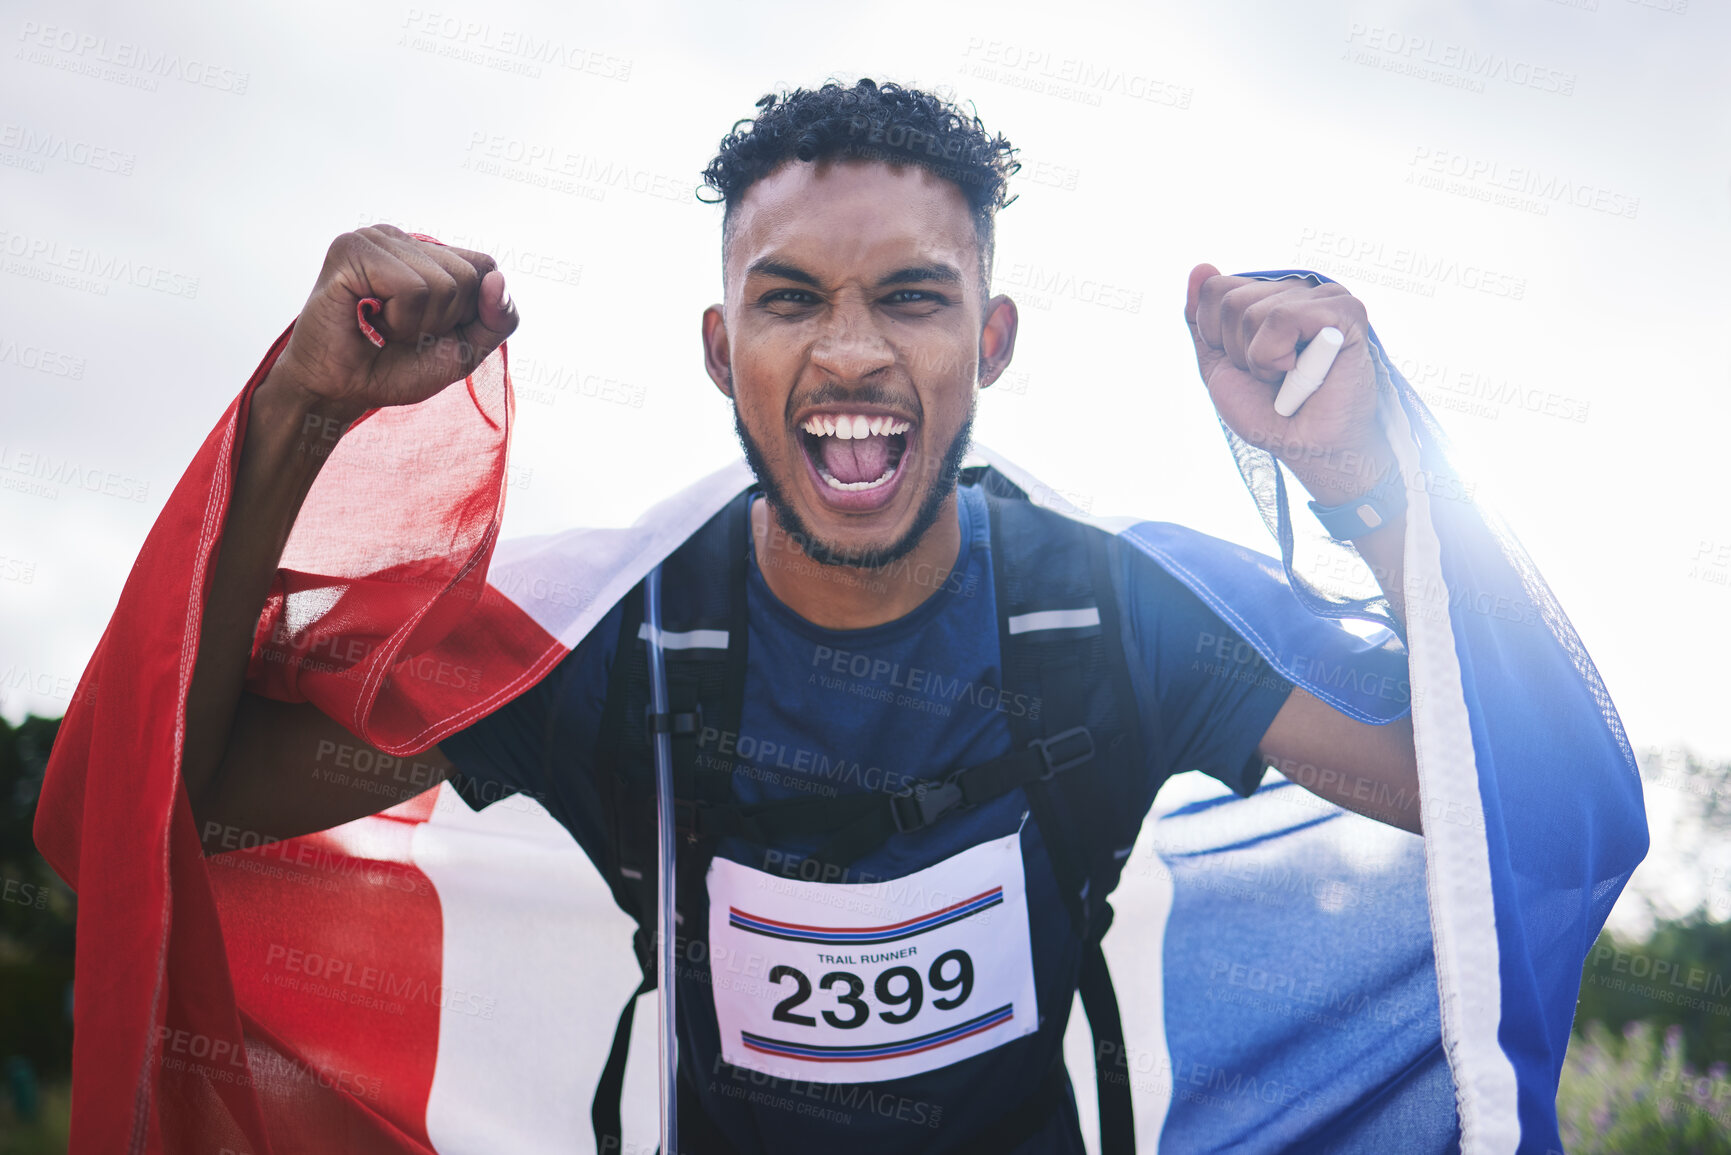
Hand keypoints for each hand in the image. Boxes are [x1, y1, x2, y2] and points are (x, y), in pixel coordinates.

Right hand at [268, 224, 518, 421]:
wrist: (342, 390)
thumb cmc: (397, 367)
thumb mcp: (466, 349)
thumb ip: (498, 318)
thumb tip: (499, 278)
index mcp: (427, 252)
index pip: (485, 267)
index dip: (470, 311)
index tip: (431, 329)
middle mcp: (402, 238)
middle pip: (469, 276)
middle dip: (443, 319)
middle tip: (401, 330)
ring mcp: (375, 238)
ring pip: (442, 284)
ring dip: (417, 324)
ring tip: (382, 326)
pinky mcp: (352, 249)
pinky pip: (411, 287)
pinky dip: (398, 319)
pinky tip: (368, 319)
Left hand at [1184, 264, 1387, 504]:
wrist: (1307, 448)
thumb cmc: (1270, 412)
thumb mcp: (1220, 364)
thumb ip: (1202, 318)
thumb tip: (1199, 266)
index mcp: (1269, 296)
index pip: (1213, 289)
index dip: (1215, 336)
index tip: (1244, 365)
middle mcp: (1297, 290)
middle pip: (1230, 300)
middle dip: (1238, 351)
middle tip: (1272, 375)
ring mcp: (1324, 297)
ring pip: (1253, 311)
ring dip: (1259, 360)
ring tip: (1289, 376)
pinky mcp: (1345, 312)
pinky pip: (1283, 318)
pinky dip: (1277, 357)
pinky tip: (1302, 372)